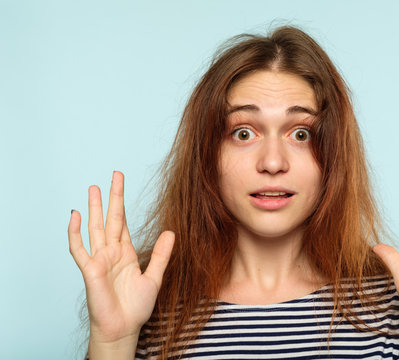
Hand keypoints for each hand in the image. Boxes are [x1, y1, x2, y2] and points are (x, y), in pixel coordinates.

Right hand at [68, 171, 174, 343]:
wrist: (124, 328)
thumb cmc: (136, 307)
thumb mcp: (154, 277)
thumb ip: (161, 255)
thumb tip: (170, 232)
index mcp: (126, 252)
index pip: (124, 222)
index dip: (123, 203)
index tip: (122, 184)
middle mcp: (112, 252)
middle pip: (111, 218)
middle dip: (113, 197)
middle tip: (114, 174)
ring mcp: (100, 259)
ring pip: (95, 228)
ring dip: (94, 208)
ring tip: (93, 188)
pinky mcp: (90, 270)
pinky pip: (79, 248)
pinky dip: (75, 233)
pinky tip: (74, 216)